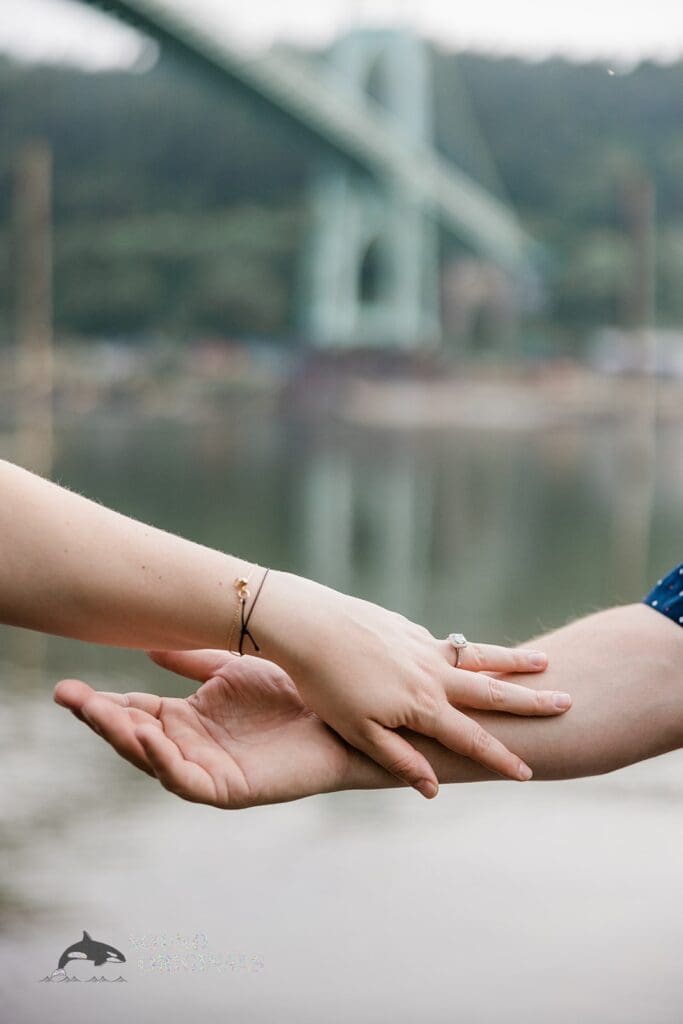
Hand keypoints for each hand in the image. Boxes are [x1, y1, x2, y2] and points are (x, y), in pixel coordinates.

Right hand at [54, 650, 373, 808]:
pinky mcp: (234, 788)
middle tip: (69, 698)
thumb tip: (147, 648)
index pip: (136, 712)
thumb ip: (193, 661)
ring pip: (154, 761)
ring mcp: (211, 770)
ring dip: (124, 739)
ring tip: (100, 714)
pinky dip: (165, 762)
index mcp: (190, 720)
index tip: (69, 688)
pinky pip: (188, 781)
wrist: (342, 712)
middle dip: (101, 720)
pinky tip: (148, 737)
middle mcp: (193, 748)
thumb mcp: (234, 666)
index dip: (103, 703)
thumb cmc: (294, 688)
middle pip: (135, 738)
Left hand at [253, 572, 572, 795]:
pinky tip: (468, 653)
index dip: (501, 758)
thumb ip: (400, 759)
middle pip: (491, 688)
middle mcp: (432, 672)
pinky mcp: (406, 627)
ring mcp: (422, 645)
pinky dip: (467, 650)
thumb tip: (433, 788)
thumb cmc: (326, 684)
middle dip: (530, 699)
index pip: (472, 738)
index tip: (529, 772)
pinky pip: (446, 643)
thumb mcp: (359, 733)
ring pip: (475, 656)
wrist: (307, 624)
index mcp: (423, 705)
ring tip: (540, 662)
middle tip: (566, 701)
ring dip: (510, 661)